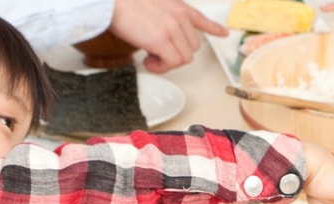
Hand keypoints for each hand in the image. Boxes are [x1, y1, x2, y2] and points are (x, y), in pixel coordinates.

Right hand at [109, 0, 228, 72]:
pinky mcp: (162, 41)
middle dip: (176, 54)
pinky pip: (172, 63)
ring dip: (167, 62)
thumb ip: (163, 18)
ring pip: (184, 58)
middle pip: (192, 47)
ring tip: (149, 56)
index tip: (223, 33)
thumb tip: (160, 38)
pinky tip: (147, 61)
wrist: (110, 2)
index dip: (213, 28)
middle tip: (156, 53)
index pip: (200, 18)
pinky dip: (160, 67)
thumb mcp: (151, 6)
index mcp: (177, 6)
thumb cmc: (123, 5)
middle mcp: (179, 17)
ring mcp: (172, 29)